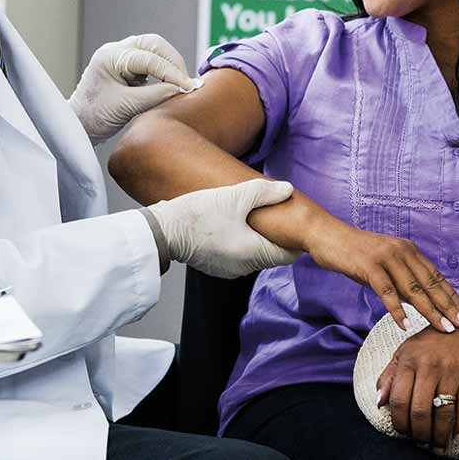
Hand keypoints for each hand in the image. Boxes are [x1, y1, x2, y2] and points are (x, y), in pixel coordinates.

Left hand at [69, 34, 196, 141]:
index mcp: (111, 56)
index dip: (172, 72)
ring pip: (155, 50)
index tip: (189, 86)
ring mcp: (121, 57)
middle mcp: (116, 51)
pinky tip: (170, 84)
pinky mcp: (127, 67)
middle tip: (186, 83)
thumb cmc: (94, 116)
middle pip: (154, 45)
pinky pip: (151, 61)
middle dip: (173, 62)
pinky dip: (163, 71)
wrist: (79, 126)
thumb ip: (155, 95)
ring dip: (169, 65)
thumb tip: (181, 89)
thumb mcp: (127, 106)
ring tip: (180, 84)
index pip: (149, 59)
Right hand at [148, 179, 301, 278]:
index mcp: (254, 253)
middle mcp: (245, 267)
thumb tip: (288, 189)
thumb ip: (265, 193)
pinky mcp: (215, 267)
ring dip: (257, 240)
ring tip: (251, 217)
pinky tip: (232, 226)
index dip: (294, 238)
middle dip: (275, 236)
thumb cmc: (199, 215)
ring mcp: (229, 270)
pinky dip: (241, 244)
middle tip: (273, 214)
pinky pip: (238, 257)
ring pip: (255, 255)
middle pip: (272, 255)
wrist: (164, 230)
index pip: (289, 254)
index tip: (292, 222)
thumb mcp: (235, 196)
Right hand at [306, 223, 458, 335]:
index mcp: (409, 250)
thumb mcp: (384, 264)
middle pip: (430, 283)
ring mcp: (386, 257)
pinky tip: (405, 324)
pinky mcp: (369, 265)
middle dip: (449, 306)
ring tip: (443, 328)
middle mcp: (402, 251)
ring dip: (430, 311)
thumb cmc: (355, 253)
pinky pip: (386, 291)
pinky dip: (397, 309)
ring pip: (413, 289)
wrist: (327, 235)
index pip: (435, 276)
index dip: (452, 295)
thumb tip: (418, 302)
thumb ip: (401, 279)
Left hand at [376, 326, 458, 448]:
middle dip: (418, 432)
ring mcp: (450, 372)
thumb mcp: (403, 353)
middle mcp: (428, 367)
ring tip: (437, 446)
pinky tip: (458, 436)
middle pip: (420, 409)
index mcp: (408, 361)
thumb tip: (378, 402)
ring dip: (439, 434)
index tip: (401, 432)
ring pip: (443, 411)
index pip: (398, 399)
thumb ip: (388, 377)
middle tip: (419, 442)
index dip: (398, 420)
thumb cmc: (428, 344)